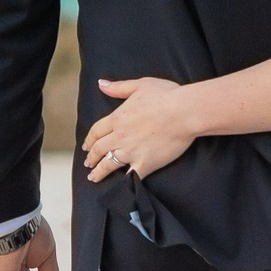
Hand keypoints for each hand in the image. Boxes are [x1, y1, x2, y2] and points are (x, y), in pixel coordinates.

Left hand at [82, 77, 199, 182]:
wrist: (185, 112)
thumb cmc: (166, 95)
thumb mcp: (140, 85)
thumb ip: (118, 87)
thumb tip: (100, 84)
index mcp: (118, 118)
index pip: (97, 131)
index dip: (89, 139)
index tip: (86, 146)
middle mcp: (120, 136)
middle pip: (99, 149)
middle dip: (91, 157)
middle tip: (88, 163)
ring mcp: (131, 152)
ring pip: (109, 165)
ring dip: (99, 172)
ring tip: (94, 177)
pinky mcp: (145, 163)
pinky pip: (130, 177)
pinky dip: (123, 182)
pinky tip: (118, 186)